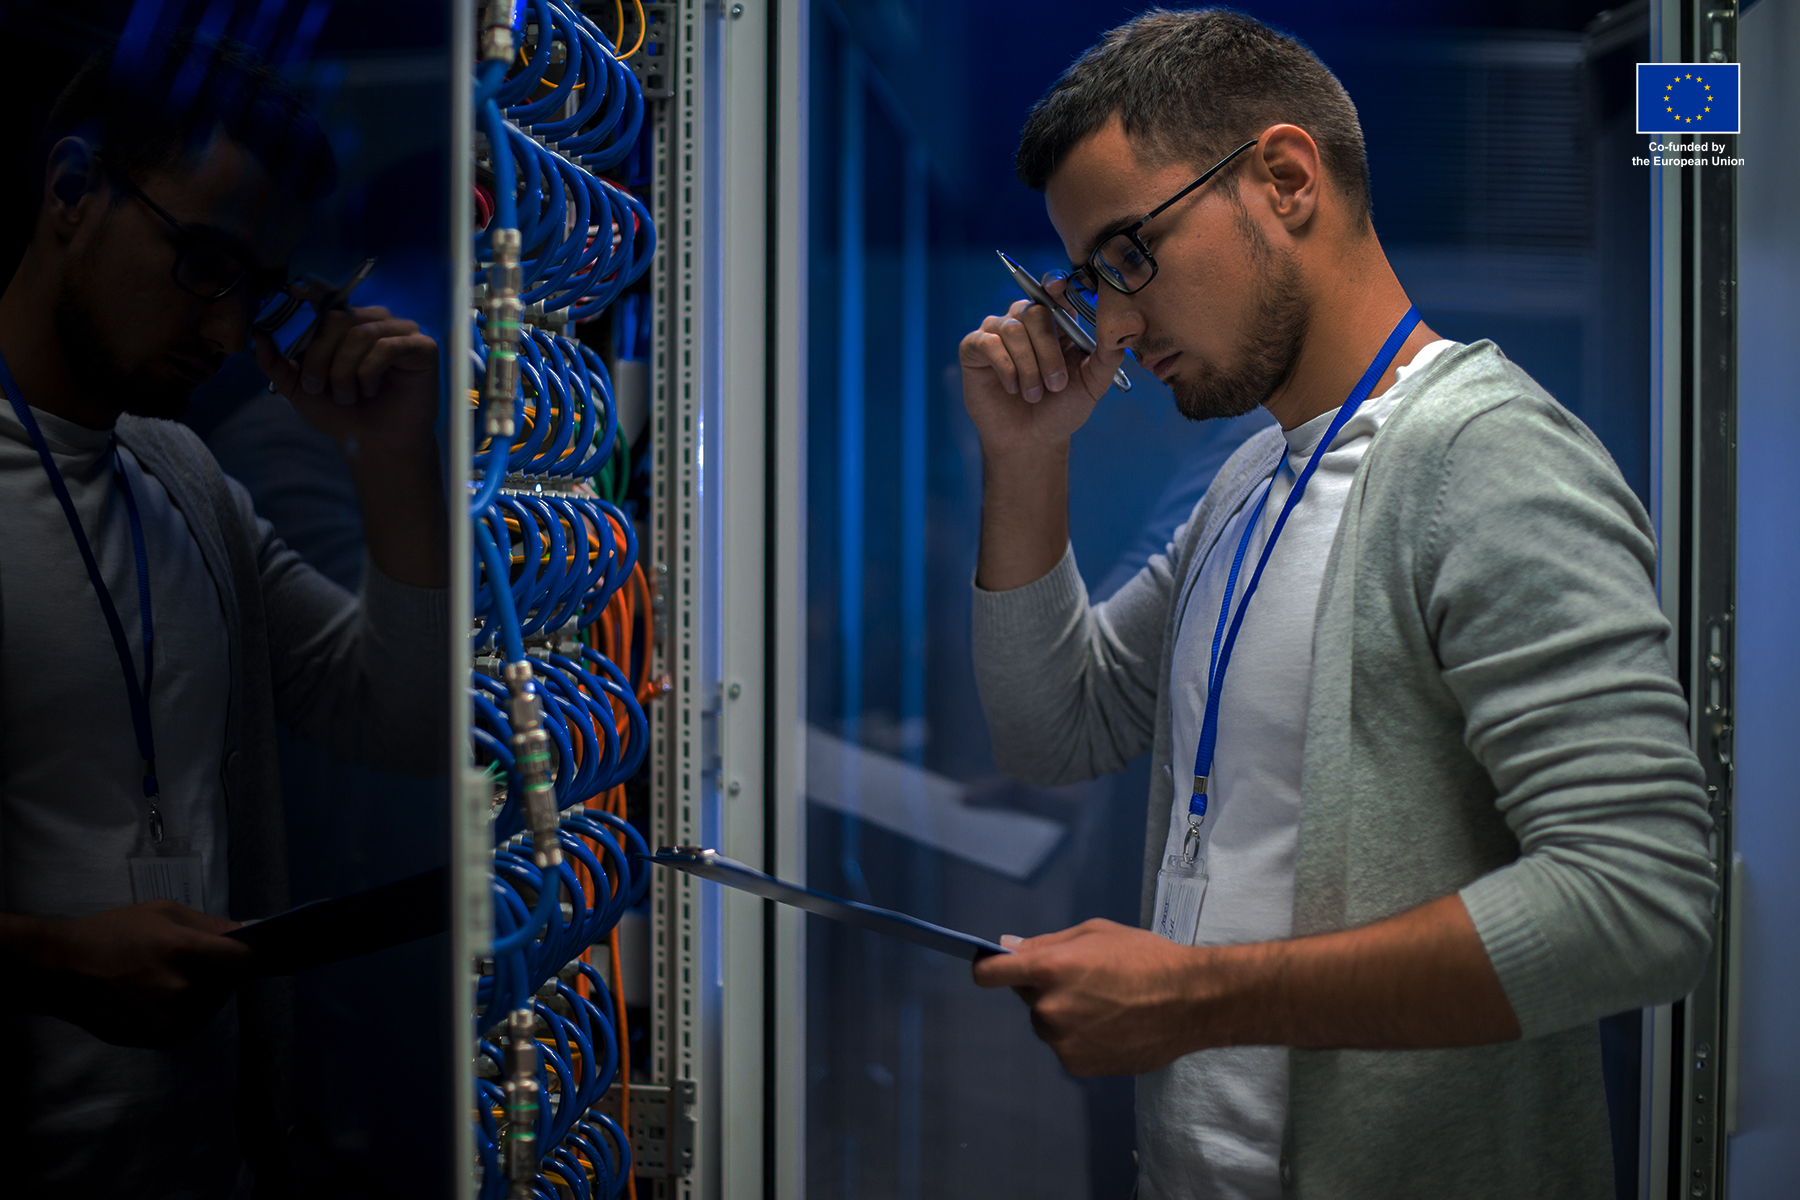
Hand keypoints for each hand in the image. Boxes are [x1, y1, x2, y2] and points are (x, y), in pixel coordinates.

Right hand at [11, 901, 251, 1047]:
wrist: (63, 971)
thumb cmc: (114, 933)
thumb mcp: (162, 912)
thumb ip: (210, 925)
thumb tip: (253, 930)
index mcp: (182, 949)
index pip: (243, 958)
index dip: (252, 954)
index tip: (253, 951)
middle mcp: (181, 988)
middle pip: (227, 982)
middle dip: (219, 971)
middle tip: (191, 960)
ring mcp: (171, 1018)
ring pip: (211, 1004)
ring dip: (203, 992)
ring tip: (169, 976)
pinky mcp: (162, 1039)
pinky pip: (194, 1023)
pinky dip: (188, 1010)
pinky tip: (161, 996)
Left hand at [252, 288, 439, 463]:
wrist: (374, 445)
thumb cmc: (343, 415)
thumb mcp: (301, 389)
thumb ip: (277, 363)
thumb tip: (257, 333)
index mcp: (348, 326)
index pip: (328, 301)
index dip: (311, 294)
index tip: (294, 291)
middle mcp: (375, 322)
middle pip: (338, 318)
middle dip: (321, 357)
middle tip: (320, 388)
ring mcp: (402, 332)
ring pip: (360, 333)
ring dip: (345, 371)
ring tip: (348, 397)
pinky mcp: (423, 347)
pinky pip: (387, 347)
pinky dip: (370, 372)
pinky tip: (372, 390)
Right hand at [958, 280, 1125, 460]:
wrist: (1031, 440)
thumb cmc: (1061, 410)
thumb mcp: (1091, 384)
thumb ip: (1106, 358)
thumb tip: (1120, 332)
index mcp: (1056, 323)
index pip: (1055, 292)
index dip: (1055, 284)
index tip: (1057, 286)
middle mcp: (1025, 321)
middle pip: (1036, 311)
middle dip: (1048, 351)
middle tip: (1056, 385)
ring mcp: (997, 331)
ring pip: (1013, 329)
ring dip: (1028, 365)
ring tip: (1033, 394)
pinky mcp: (974, 346)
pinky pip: (988, 342)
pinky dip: (1005, 367)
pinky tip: (1012, 387)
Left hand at [972, 918, 1209, 1075]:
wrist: (1190, 1001)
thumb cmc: (1146, 959)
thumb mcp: (1093, 933)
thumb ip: (1045, 943)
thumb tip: (1007, 947)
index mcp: (1048, 969)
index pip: (989, 974)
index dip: (988, 968)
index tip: (991, 968)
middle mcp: (1049, 1009)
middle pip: (1026, 996)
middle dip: (1044, 986)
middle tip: (1085, 979)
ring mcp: (1062, 1041)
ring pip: (1047, 1022)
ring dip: (1063, 1013)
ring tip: (1105, 1003)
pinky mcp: (1077, 1065)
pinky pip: (1066, 1045)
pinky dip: (1081, 1036)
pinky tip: (1111, 1025)